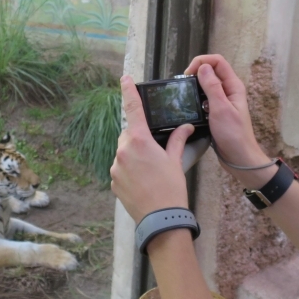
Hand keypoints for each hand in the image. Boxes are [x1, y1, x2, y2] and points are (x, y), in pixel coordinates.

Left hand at [110, 75, 194, 221]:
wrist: (161, 220)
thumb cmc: (171, 188)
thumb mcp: (175, 161)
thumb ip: (177, 139)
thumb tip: (185, 127)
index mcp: (139, 140)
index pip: (132, 109)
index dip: (128, 91)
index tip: (124, 78)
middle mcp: (123, 151)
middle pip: (129, 135)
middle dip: (140, 139)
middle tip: (155, 153)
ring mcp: (116, 167)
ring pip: (124, 153)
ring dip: (135, 156)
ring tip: (151, 172)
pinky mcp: (113, 181)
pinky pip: (121, 169)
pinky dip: (130, 171)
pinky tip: (143, 182)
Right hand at [185, 55, 273, 176]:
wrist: (239, 158)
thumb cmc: (234, 135)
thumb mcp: (220, 109)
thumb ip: (212, 87)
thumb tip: (202, 67)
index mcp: (233, 86)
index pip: (218, 61)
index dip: (202, 62)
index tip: (188, 73)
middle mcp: (229, 90)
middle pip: (211, 71)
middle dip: (196, 72)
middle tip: (183, 84)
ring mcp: (222, 101)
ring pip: (206, 85)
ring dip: (195, 86)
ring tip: (185, 94)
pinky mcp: (216, 111)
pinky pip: (204, 98)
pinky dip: (196, 98)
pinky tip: (190, 106)